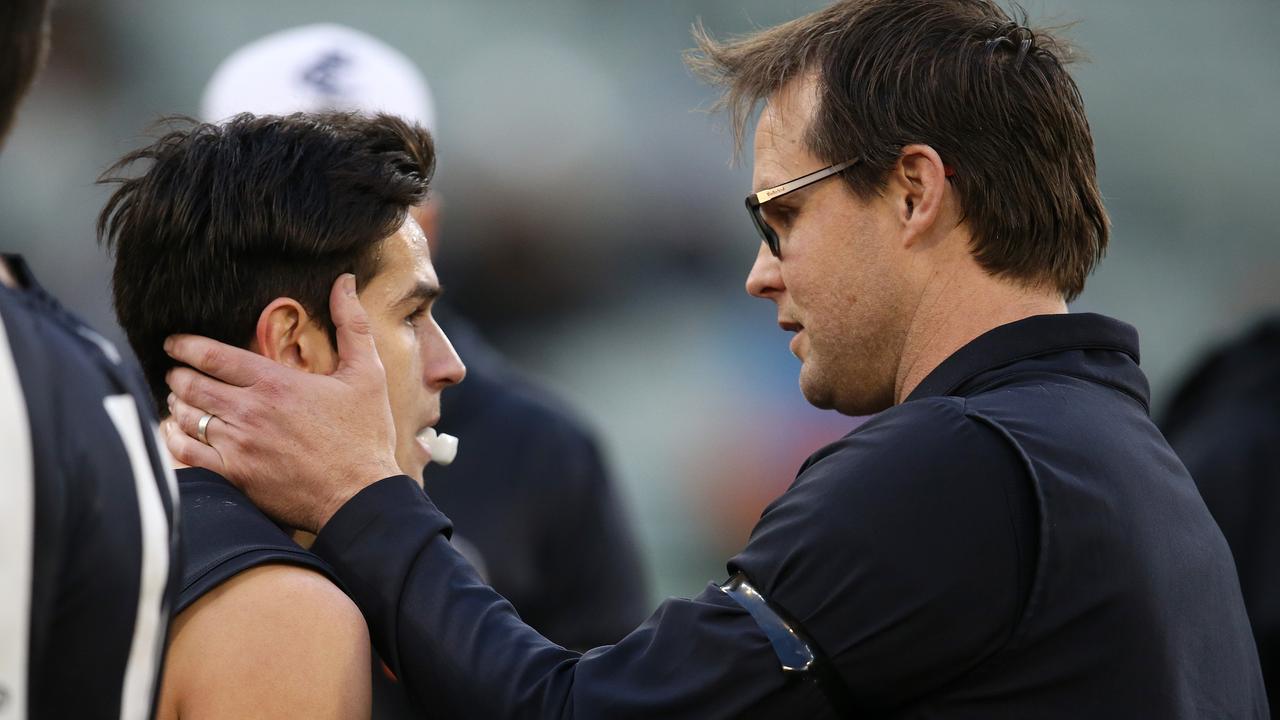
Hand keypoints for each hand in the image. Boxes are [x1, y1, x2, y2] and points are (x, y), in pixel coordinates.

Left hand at [163, 274, 400, 532]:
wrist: (360, 496)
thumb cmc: (365, 436)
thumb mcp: (367, 374)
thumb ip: (352, 324)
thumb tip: (345, 282)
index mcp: (276, 383)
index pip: (212, 355)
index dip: (185, 345)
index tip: (174, 342)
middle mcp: (249, 412)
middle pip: (191, 383)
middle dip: (178, 373)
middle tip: (176, 371)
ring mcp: (238, 446)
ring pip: (185, 416)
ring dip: (177, 403)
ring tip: (178, 398)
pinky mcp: (234, 476)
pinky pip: (185, 453)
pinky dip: (173, 438)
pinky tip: (176, 432)